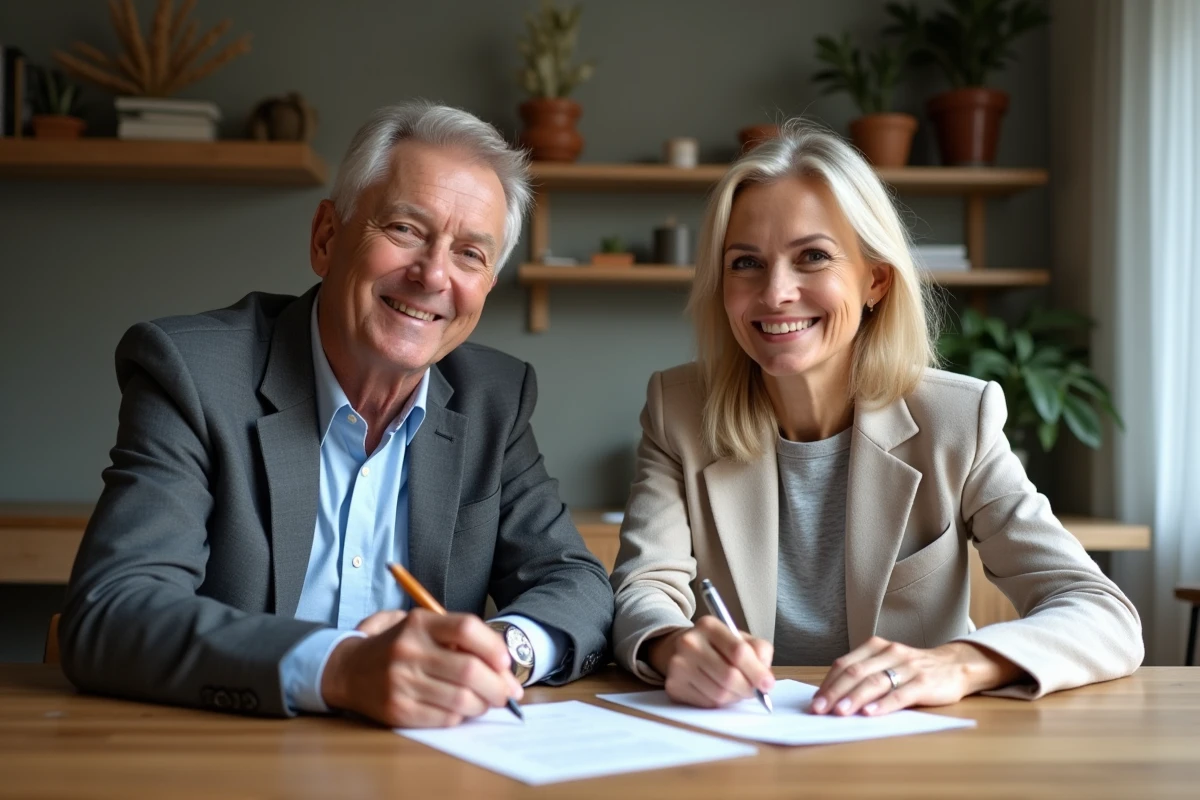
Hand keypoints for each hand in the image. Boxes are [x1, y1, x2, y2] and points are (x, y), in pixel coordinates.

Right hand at [320, 608, 523, 727]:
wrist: (347, 669)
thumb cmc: (397, 646)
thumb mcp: (421, 626)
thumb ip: (456, 636)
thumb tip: (500, 663)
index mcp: (419, 623)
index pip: (466, 629)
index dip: (493, 647)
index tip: (505, 663)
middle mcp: (409, 650)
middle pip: (470, 670)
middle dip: (498, 686)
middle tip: (508, 693)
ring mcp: (402, 682)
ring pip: (461, 699)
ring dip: (483, 705)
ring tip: (486, 702)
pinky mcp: (398, 710)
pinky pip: (444, 718)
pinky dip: (461, 716)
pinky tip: (461, 710)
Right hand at [646, 616, 774, 707]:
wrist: (680, 649)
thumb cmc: (717, 646)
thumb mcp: (739, 638)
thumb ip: (759, 650)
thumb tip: (766, 678)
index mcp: (709, 626)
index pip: (738, 651)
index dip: (757, 671)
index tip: (767, 684)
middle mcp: (690, 642)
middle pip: (729, 676)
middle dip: (748, 689)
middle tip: (754, 692)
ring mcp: (678, 665)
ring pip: (719, 694)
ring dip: (734, 697)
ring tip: (735, 689)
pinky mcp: (673, 685)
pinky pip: (706, 703)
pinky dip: (719, 703)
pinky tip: (718, 691)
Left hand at [811, 637, 1022, 716]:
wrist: (955, 666)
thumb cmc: (913, 669)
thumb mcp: (887, 663)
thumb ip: (864, 675)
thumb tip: (832, 697)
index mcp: (876, 646)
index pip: (845, 664)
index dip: (827, 683)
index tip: (814, 702)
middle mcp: (890, 653)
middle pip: (856, 673)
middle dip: (834, 692)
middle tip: (819, 709)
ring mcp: (907, 667)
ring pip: (875, 682)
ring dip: (854, 698)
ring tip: (840, 712)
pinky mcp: (924, 682)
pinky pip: (900, 694)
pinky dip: (883, 705)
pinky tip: (870, 713)